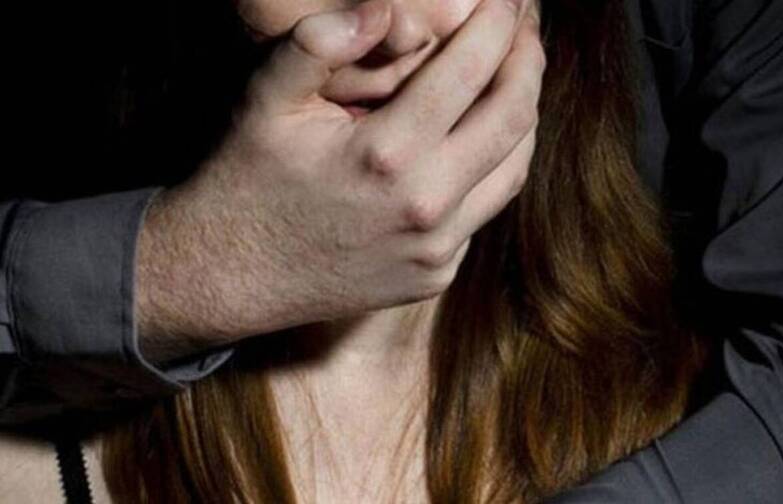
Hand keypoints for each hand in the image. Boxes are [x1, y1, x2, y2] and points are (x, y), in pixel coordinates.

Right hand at [136, 0, 545, 358]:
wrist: (231, 275)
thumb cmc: (244, 180)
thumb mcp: (263, 102)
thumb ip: (317, 44)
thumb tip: (383, 8)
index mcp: (385, 153)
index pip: (473, 69)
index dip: (500, 24)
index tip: (506, 0)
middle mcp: (425, 206)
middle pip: (514, 117)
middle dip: (528, 61)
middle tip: (525, 31)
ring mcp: (435, 250)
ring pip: (514, 168)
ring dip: (522, 115)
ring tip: (514, 77)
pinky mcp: (435, 274)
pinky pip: (484, 209)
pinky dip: (493, 166)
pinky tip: (476, 139)